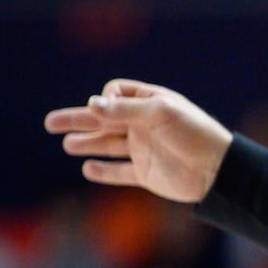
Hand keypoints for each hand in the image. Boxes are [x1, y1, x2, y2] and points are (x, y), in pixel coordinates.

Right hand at [44, 79, 232, 202]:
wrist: (218, 170)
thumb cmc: (194, 134)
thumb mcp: (161, 113)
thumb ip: (125, 110)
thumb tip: (91, 104)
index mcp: (150, 103)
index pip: (116, 94)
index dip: (105, 100)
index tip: (105, 108)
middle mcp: (144, 125)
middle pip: (104, 119)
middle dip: (78, 119)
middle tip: (49, 123)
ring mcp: (144, 149)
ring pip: (108, 145)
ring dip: (87, 143)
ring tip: (67, 145)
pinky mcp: (147, 174)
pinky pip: (120, 172)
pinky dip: (104, 171)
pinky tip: (87, 168)